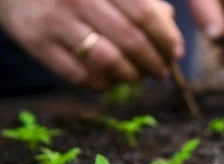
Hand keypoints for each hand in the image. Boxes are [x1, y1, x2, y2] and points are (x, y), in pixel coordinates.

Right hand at [0, 0, 183, 89]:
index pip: (145, 15)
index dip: (166, 39)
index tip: (175, 53)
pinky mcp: (36, 41)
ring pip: (108, 62)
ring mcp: (55, 19)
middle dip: (154, 62)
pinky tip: (112, 80)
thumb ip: (141, 1)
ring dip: (131, 76)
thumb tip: (171, 33)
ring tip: (138, 77)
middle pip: (130, 41)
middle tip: (161, 71)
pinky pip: (80, 76)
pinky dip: (103, 84)